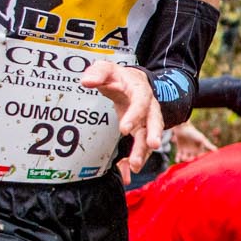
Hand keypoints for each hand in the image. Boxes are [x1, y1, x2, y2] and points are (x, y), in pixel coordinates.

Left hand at [83, 60, 161, 175]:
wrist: (132, 82)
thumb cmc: (118, 77)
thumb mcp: (107, 69)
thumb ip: (97, 73)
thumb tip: (85, 82)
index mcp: (141, 91)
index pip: (141, 103)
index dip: (135, 116)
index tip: (124, 129)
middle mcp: (149, 108)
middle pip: (155, 122)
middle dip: (153, 134)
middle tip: (151, 146)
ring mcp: (147, 122)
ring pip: (148, 138)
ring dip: (143, 152)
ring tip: (135, 167)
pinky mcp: (142, 132)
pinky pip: (141, 147)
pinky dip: (135, 159)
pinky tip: (127, 172)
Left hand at [172, 122, 215, 160]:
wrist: (183, 127)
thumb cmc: (193, 133)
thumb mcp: (202, 139)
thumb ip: (208, 145)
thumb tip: (217, 150)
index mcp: (199, 149)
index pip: (200, 157)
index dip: (200, 160)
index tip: (199, 162)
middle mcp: (193, 150)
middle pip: (192, 159)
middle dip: (191, 161)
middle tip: (190, 160)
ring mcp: (186, 150)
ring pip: (185, 158)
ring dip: (184, 159)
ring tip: (183, 157)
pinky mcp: (180, 149)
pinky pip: (179, 156)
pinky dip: (177, 158)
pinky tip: (177, 160)